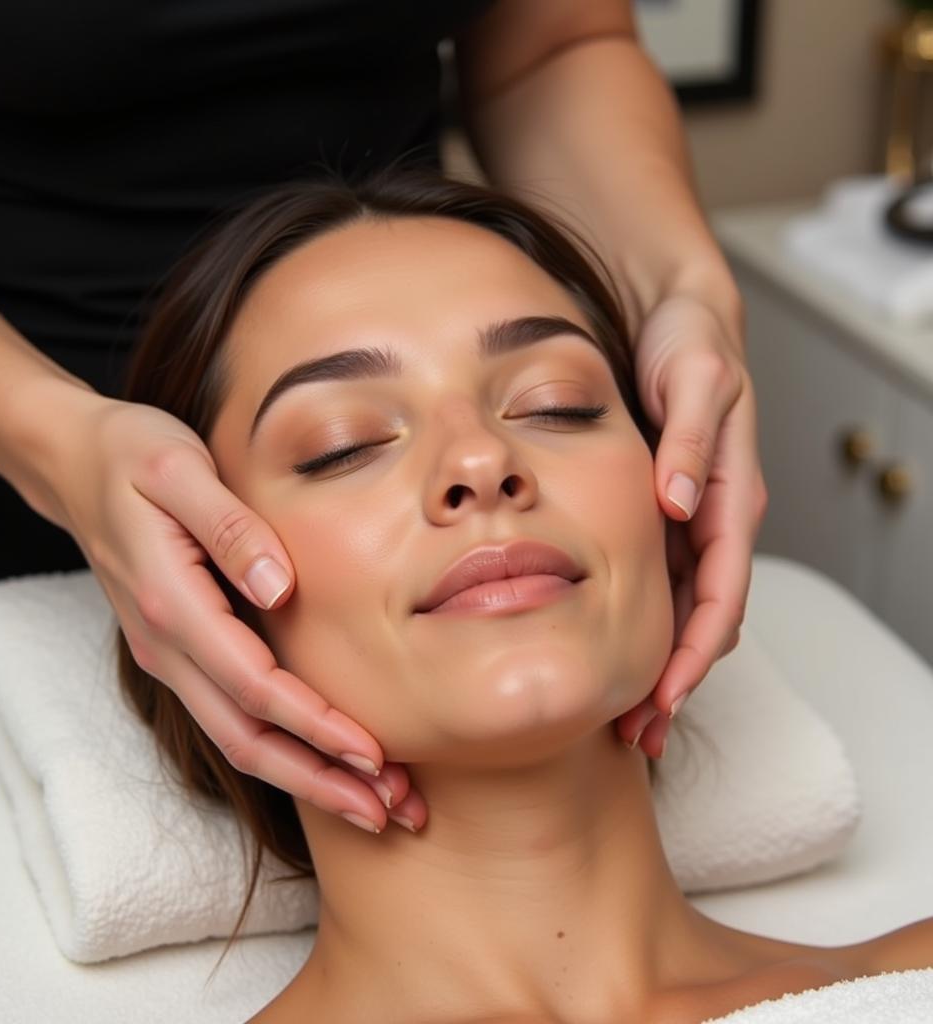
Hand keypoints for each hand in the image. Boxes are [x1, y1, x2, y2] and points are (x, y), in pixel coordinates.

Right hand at [37, 391, 427, 833]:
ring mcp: (171, 657)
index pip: (254, 685)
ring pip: (239, 740)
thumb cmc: (130, 457)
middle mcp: (168, 647)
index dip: (315, 726)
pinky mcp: (181, 654)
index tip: (374, 754)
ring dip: (307, 778)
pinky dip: (284, 749)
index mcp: (171, 604)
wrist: (73, 465)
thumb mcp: (177, 468)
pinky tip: (327, 759)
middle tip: (391, 811)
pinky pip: (233, 718)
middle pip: (247, 739)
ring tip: (375, 804)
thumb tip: (278, 586)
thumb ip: (227, 525)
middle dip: (321, 780)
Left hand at [615, 291, 767, 756]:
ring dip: (659, 668)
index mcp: (729, 498)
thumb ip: (690, 441)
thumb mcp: (694, 381)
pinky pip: (658, 584)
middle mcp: (712, 519)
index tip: (664, 700)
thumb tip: (679, 502)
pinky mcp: (664, 514)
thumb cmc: (690, 345)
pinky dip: (641, 627)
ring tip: (626, 720)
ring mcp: (689, 521)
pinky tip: (610, 653)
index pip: (720, 595)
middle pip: (702, 620)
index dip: (693, 652)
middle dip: (676, 682)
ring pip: (680, 612)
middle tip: (639, 735)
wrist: (677, 318)